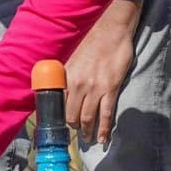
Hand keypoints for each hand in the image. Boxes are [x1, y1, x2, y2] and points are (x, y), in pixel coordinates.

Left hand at [65, 0, 141, 145]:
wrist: (111, 31)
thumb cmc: (91, 42)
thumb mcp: (72, 57)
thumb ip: (66, 74)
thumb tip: (60, 87)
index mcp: (67, 76)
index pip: (59, 104)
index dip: (59, 117)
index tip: (60, 125)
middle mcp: (79, 84)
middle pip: (72, 115)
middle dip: (74, 127)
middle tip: (77, 133)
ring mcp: (95, 88)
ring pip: (88, 117)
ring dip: (87, 131)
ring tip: (88, 139)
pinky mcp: (111, 89)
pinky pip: (106, 114)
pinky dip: (103, 129)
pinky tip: (102, 138)